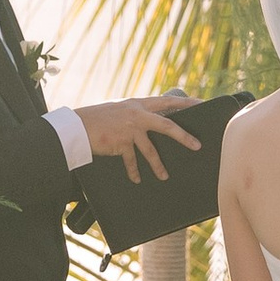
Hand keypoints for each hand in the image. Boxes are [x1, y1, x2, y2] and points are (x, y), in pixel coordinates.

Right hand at [79, 93, 201, 182]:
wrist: (77, 127)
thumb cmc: (97, 118)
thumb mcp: (119, 110)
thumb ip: (135, 114)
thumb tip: (150, 123)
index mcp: (138, 103)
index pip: (167, 101)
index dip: (186, 102)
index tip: (201, 103)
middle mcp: (137, 114)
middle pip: (167, 125)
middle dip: (184, 137)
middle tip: (197, 146)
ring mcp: (130, 129)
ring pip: (151, 150)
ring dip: (158, 165)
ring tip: (164, 176)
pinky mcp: (122, 142)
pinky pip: (132, 160)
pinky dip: (134, 171)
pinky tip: (137, 179)